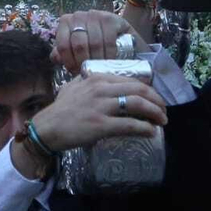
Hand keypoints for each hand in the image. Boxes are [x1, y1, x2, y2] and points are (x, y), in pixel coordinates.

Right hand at [30, 74, 166, 154]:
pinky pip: (130, 124)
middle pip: (139, 89)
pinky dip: (144, 128)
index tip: (154, 99)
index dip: (148, 90)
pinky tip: (151, 132)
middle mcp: (101, 89)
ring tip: (162, 121)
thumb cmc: (60, 109)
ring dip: (154, 113)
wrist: (46, 128)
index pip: (131, 80)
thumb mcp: (74, 87)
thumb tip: (103, 82)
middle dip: (156, 100)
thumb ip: (90, 82)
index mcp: (97, 78)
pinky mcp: (101, 125)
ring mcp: (102, 107)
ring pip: (137, 104)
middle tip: (163, 110)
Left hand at [54, 10, 149, 74]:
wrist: (121, 39)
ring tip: (101, 69)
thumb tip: (55, 58)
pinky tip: (111, 61)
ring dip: (98, 60)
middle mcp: (78, 15)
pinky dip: (109, 54)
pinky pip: (109, 40)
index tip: (77, 73)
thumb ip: (63, 53)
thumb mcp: (77, 50)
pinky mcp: (111, 18)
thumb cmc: (94, 46)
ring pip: (94, 43)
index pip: (63, 45)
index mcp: (65, 22)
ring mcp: (95, 14)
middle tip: (91, 73)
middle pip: (78, 44)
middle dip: (85, 62)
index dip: (69, 62)